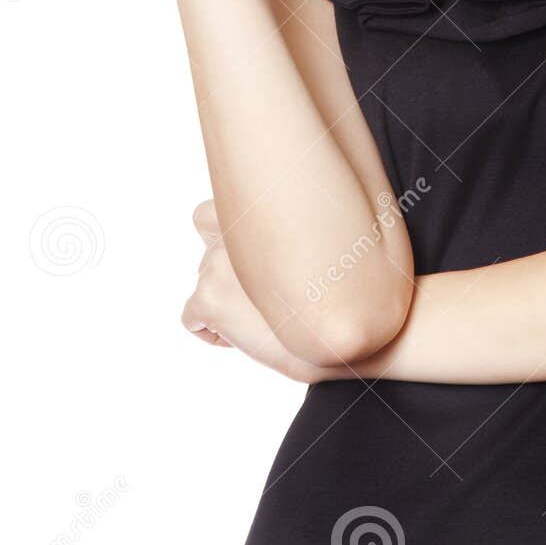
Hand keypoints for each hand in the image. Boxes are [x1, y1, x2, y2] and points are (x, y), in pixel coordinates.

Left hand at [182, 199, 338, 384]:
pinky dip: (211, 331)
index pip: (208, 214)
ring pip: (204, 285)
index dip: (226, 235)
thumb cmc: (353, 289)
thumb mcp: (327, 241)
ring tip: (263, 319)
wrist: (353, 324)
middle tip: (265, 298)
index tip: (253, 259)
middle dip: (231, 275)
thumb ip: (292, 232)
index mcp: (259, 207)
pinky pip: (192, 319)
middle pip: (209, 255)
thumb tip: (280, 240)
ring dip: (225, 300)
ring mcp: (218, 262)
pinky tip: (243, 337)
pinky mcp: (209, 298)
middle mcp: (232, 228)